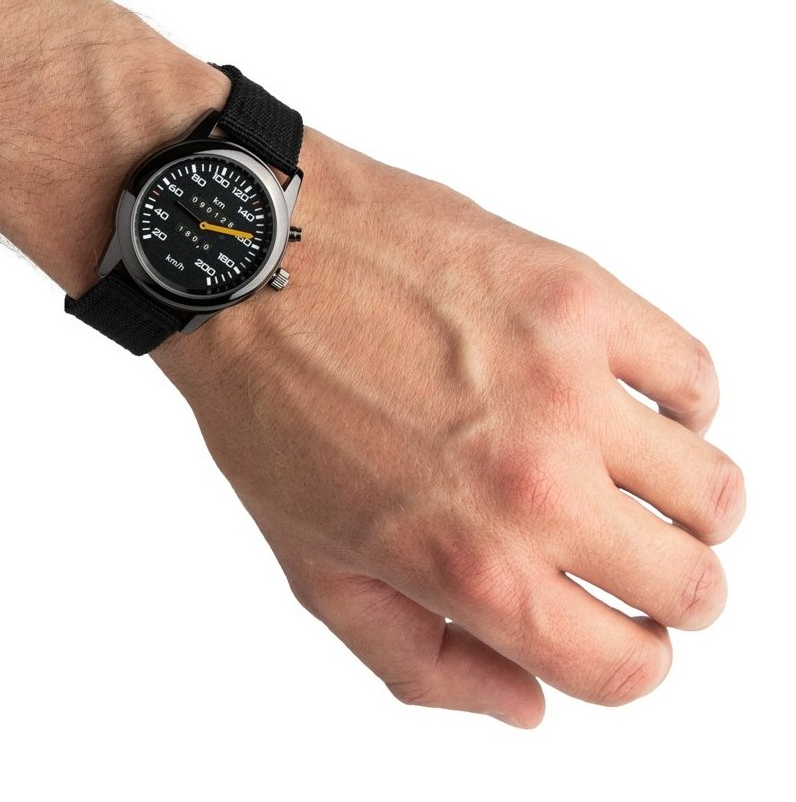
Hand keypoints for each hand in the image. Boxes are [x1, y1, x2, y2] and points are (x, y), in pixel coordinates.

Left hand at [154, 128, 744, 726]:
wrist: (254, 266)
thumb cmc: (270, 410)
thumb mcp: (315, 569)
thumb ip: (420, 663)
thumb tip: (526, 705)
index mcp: (471, 567)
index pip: (624, 668)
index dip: (628, 663)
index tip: (613, 630)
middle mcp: (535, 485)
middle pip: (694, 588)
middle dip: (671, 594)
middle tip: (627, 556)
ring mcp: (566, 383)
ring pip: (716, 488)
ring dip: (686, 504)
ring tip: (628, 477)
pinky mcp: (578, 296)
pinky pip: (695, 375)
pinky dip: (679, 404)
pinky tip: (619, 400)